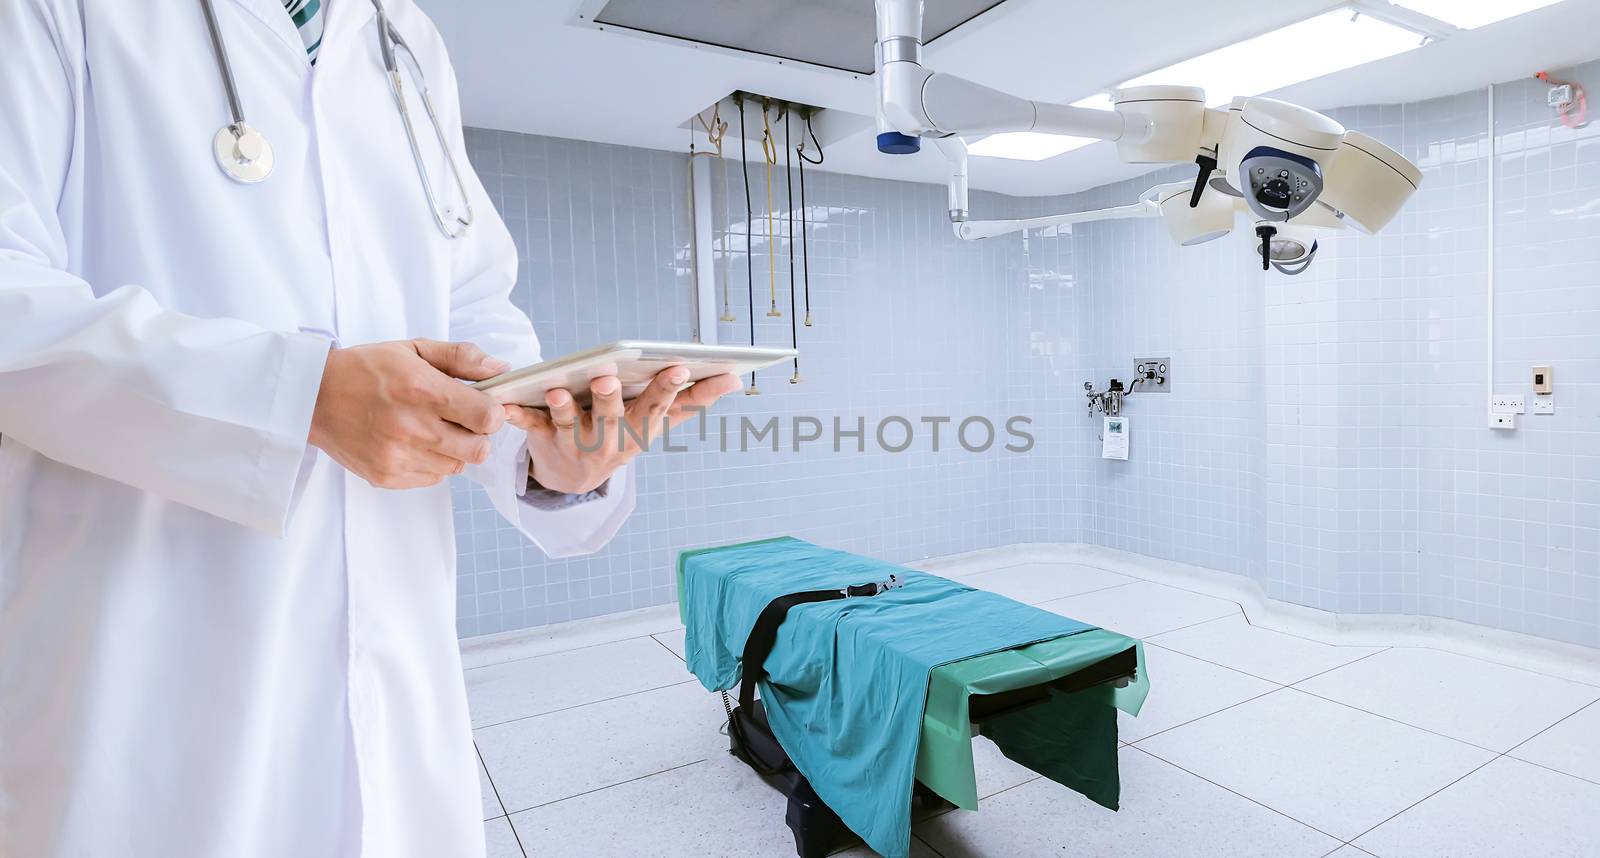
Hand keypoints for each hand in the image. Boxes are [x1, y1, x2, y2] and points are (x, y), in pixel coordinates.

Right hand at [309, 339, 508, 488]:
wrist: (312, 397)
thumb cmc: (365, 369)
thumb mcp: (413, 349)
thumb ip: (461, 357)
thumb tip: (501, 368)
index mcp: (422, 391)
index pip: (487, 417)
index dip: (492, 412)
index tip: (482, 405)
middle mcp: (412, 428)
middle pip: (478, 449)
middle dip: (477, 434)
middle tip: (459, 420)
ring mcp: (398, 456)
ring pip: (457, 466)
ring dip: (454, 450)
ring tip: (431, 429)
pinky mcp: (387, 476)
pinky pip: (433, 478)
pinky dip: (432, 463)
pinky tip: (413, 443)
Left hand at [504, 368, 741, 494]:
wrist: (573, 477)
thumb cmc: (622, 434)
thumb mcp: (657, 421)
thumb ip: (695, 400)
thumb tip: (737, 378)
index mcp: (639, 430)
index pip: (658, 408)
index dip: (669, 390)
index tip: (680, 367)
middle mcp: (610, 440)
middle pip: (612, 419)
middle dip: (610, 400)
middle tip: (608, 378)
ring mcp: (576, 443)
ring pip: (571, 425)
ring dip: (564, 409)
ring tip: (556, 391)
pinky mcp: (544, 440)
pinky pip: (530, 427)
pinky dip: (518, 417)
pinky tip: (507, 403)